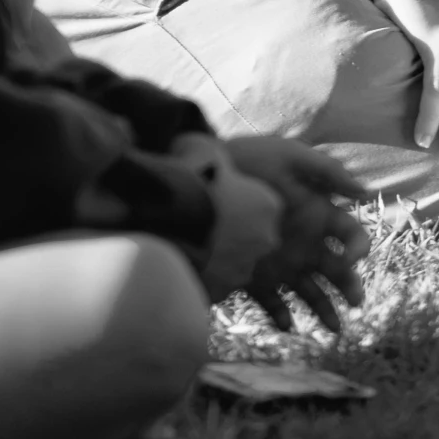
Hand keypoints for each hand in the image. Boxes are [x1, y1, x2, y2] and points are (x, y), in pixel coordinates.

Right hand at [174, 134, 283, 303]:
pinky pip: (213, 285)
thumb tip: (201, 147)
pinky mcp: (223, 291)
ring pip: (233, 265)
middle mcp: (264, 239)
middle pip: (251, 239)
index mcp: (268, 204)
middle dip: (230, 235)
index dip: (238, 204)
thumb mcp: (205, 150)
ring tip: (185, 243)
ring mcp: (245, 268)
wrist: (169, 215)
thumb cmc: (190, 175)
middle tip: (200, 224)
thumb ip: (213, 155)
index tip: (217, 200)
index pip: (262, 208)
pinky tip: (179, 261)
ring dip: (215, 258)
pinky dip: (199, 276)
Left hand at [223, 137, 371, 331]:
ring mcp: (280, 261)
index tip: (351, 259)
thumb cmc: (250, 160)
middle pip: (336, 270)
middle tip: (355, 303)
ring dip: (324, 310)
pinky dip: (281, 316)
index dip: (358, 248)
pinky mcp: (254, 276)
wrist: (203, 175)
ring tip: (335, 331)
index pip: (350, 235)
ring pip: (309, 291)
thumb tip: (365, 190)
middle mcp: (304, 242)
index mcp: (317, 213)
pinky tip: (288, 326)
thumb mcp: (291, 156)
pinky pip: (272, 301)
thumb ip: (327, 171)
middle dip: (349, 287)